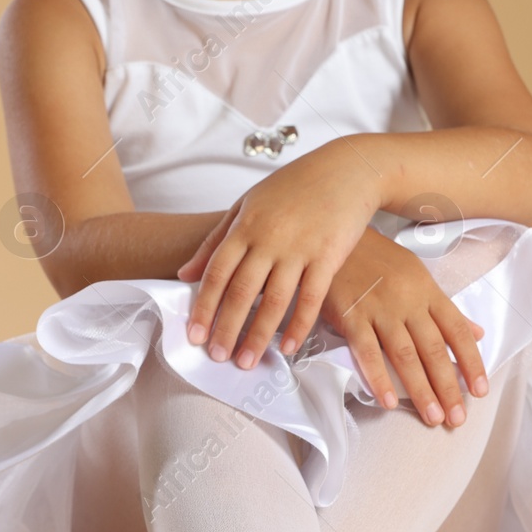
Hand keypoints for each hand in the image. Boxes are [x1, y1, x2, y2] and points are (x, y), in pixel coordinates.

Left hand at [177, 141, 380, 367]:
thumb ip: (215, 240)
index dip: (203, 307)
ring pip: (274, 300)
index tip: (194, 335)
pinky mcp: (328, 257)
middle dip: (226, 328)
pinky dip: (298, 325)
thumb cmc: (293, 187)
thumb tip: (185, 273)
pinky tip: (287, 347)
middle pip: (241, 291)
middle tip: (217, 356)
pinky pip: (311, 298)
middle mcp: (269, 239)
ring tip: (247, 361)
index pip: (217, 273)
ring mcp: (299, 249)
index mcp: (245, 226)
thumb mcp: (247, 205)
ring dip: (258, 335)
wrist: (346, 170)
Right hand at [320, 228, 488, 426]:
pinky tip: (390, 402)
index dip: (471, 363)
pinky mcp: (351, 316)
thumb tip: (477, 332)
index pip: (457, 331)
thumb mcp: (416, 274)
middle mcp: (408, 301)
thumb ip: (444, 308)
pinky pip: (367, 352)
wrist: (337, 238)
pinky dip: (379, 378)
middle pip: (433, 349)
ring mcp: (379, 309)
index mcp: (427, 291)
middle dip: (448, 386)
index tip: (480, 390)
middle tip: (457, 418)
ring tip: (433, 417)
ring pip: (405, 355)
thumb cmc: (376, 258)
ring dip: (420, 390)